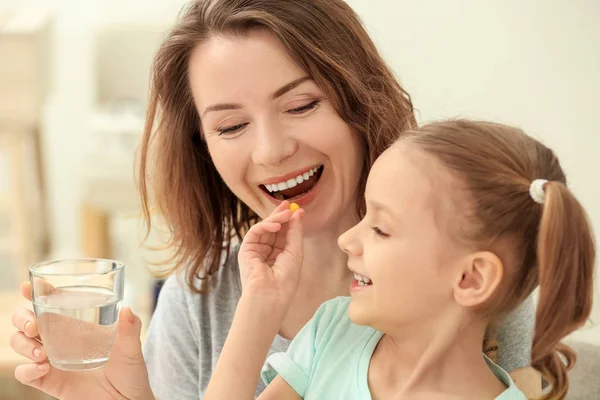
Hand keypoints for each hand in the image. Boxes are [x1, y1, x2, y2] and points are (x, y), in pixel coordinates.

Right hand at [10, 282, 153, 399]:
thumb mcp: (133, 347)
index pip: (51, 306)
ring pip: (21, 345)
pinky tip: (41, 368)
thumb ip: (131, 329)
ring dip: (23, 345)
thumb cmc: (131, 372)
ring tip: (42, 354)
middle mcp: (61, 342)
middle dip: (22, 319)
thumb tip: (127, 310)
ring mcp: (53, 362)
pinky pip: (26, 374)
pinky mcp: (51, 382)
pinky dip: (27, 370)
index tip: (28, 287)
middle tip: (34, 326)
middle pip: (27, 323)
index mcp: (77, 328)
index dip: (37, 294)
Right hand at [238, 201, 304, 306]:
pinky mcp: (246, 249)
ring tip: (287, 214)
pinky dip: (265, 225)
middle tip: (288, 204)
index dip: (289, 221)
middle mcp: (266, 251)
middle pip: (273, 228)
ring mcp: (256, 250)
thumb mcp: (295, 251)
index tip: (298, 210)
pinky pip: (255, 231)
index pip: (283, 233)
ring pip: (265, 228)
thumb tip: (297, 213)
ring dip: (276, 219)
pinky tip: (276, 225)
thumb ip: (295, 231)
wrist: (271, 294)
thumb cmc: (286, 279)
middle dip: (280, 215)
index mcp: (278, 255)